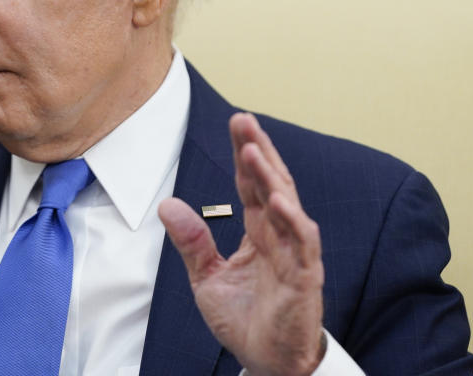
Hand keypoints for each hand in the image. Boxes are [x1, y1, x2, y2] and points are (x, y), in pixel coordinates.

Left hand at [158, 113, 324, 375]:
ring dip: (271, 178)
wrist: (265, 364)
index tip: (237, 123)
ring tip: (253, 151)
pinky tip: (277, 200)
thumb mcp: (206, 277)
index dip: (245, 154)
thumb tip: (167, 205)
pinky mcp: (304, 279)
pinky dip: (292, 221)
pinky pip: (302, 245)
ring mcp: (295, 256)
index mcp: (258, 234)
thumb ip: (192, 241)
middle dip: (259, 151)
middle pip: (272, 184)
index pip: (252, 185)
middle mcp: (279, 238)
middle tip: (244, 120)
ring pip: (287, 207)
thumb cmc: (244, 321)